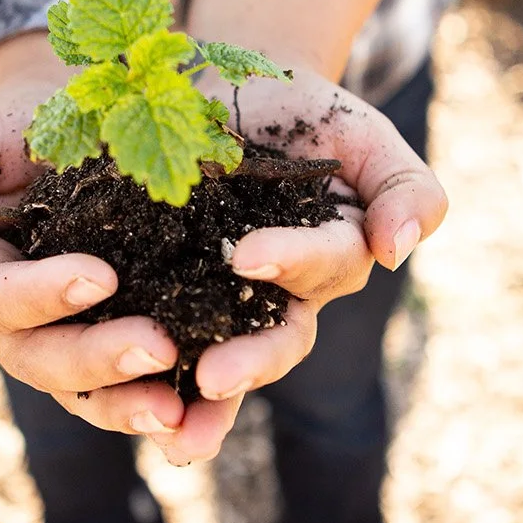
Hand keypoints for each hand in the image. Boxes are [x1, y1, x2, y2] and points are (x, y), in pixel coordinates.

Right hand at [0, 34, 188, 439]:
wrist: (78, 120)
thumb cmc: (15, 126)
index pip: (0, 299)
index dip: (44, 295)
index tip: (101, 277)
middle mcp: (17, 321)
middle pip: (45, 359)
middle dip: (99, 359)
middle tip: (158, 347)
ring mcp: (69, 338)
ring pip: (89, 391)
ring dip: (130, 405)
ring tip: (177, 410)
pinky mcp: (120, 341)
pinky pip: (136, 387)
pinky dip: (168, 406)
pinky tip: (204, 418)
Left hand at [142, 66, 446, 466]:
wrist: (224, 91)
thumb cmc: (304, 116)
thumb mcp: (362, 136)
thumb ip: (404, 188)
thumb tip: (398, 251)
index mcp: (331, 257)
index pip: (319, 265)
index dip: (289, 261)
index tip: (245, 255)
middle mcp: (281, 297)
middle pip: (276, 340)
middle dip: (249, 362)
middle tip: (213, 377)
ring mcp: (223, 304)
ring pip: (223, 368)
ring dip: (201, 407)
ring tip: (172, 432)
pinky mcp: (167, 299)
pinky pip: (161, 351)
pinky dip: (141, 385)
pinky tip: (118, 408)